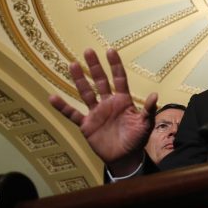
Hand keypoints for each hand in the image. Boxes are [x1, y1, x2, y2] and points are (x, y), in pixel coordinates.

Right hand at [49, 48, 157, 175]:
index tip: (110, 50)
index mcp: (123, 100)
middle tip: (88, 51)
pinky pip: (72, 114)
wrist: (125, 157)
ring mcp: (96, 113)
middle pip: (100, 81)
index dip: (115, 65)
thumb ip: (149, 110)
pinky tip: (53, 97)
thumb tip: (155, 95)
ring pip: (86, 93)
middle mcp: (108, 103)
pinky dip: (63, 107)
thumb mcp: (145, 124)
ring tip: (73, 64)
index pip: (119, 79)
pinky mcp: (87, 124)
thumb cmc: (137, 139)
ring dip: (80, 80)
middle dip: (95, 66)